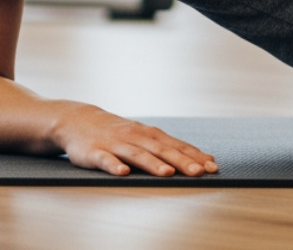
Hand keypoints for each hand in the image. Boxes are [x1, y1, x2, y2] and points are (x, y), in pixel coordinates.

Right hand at [51, 103, 218, 177]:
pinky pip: (106, 160)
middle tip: (199, 172)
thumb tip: (202, 160)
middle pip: (163, 150)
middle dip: (182, 161)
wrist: (79, 120)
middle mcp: (136, 137)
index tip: (213, 167)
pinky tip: (123, 173)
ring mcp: (116, 144)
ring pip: (137, 154)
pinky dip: (114, 165)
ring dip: (153, 164)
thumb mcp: (144, 136)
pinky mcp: (95, 152)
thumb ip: (168, 148)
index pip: (178, 146)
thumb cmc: (119, 133)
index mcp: (150, 135)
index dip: (195, 156)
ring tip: (168, 173)